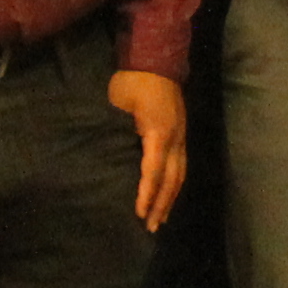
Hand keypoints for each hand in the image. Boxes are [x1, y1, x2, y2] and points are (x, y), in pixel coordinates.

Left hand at [112, 68, 187, 230]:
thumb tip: (106, 155)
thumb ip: (116, 130)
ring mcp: (181, 136)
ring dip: (170, 198)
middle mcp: (175, 138)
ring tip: (161, 219)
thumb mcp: (119, 103)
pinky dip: (174, 184)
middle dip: (162, 204)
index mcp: (159, 133)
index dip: (147, 193)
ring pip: (180, 175)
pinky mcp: (180, 135)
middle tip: (151, 227)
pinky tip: (168, 195)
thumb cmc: (133, 81)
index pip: (153, 170)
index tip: (139, 212)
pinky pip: (180, 166)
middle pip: (172, 179)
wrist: (157, 60)